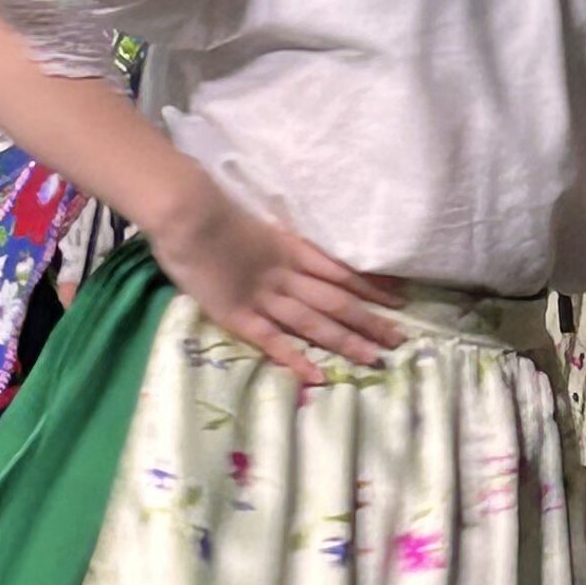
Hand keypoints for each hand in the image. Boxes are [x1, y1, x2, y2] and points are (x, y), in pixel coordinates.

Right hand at [137, 163, 402, 384]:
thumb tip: (292, 250)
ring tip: (375, 358)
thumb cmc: (209, 208)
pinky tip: (319, 375)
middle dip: (370, 321)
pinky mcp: (237, 314)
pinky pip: (272, 340)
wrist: (185, 210)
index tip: (399, 299)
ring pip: (314, 321)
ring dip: (345, 341)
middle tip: (400, 340)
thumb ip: (274, 241)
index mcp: (290, 248)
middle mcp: (285, 273)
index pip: (341, 270)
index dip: (371, 286)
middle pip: (337, 300)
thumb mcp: (255, 223)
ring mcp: (263, 295)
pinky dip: (295, 358)